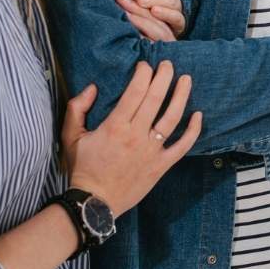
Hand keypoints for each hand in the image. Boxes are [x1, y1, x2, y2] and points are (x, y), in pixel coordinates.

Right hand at [60, 61, 201, 215]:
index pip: (135, 92)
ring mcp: (151, 151)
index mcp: (115, 127)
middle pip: (155, 99)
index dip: (143, 74)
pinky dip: (193, 131)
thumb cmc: (82, 168)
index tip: (145, 65)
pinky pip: (182, 146)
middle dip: (164, 77)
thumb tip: (92, 87)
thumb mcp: (70, 137)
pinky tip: (199, 115)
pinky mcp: (161, 165)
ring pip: (172, 118)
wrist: (94, 204)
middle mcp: (136, 136)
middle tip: (168, 64)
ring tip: (186, 79)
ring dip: (181, 96)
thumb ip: (77, 108)